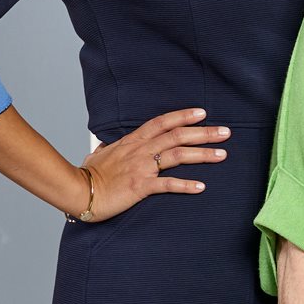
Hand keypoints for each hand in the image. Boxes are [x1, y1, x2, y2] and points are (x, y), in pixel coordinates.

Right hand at [74, 107, 230, 221]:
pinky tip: (201, 187)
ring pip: (177, 155)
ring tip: (222, 154)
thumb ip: (108, 149)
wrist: (78, 190)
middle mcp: (140, 150)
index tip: (202, 113)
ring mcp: (141, 167)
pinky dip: (185, 185)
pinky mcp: (140, 186)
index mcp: (132, 141)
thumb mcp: (98, 155)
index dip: (183, 116)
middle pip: (177, 136)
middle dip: (203, 133)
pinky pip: (167, 185)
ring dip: (202, 154)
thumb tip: (105, 146)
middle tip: (226, 132)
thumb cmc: (87, 174)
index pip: (161, 122)